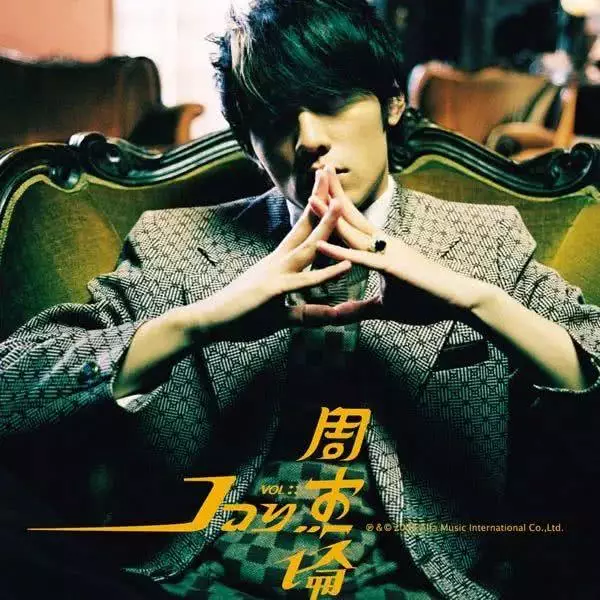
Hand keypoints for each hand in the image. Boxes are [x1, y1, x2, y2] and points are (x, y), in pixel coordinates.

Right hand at [185, 169, 381, 341]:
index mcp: (279, 263)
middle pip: (305, 227)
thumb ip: (306, 313)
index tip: (325, 187)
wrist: (208, 321)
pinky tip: (346, 264)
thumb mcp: (281, 315)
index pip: (300, 229)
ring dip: (325, 225)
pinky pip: (305, 282)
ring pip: (307, 247)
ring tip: (341, 202)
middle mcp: (278, 262)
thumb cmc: (241, 316)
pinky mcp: (274, 291)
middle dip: (318, 200)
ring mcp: (276, 274)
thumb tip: (328, 313)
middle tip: (330, 170)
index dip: (314, 208)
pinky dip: (326, 274)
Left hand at [309, 168, 490, 323]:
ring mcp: (388, 252)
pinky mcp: (392, 267)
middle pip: (352, 216)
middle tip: (315, 172)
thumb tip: (338, 314)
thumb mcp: (385, 308)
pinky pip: (361, 258)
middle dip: (332, 195)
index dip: (336, 206)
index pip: (354, 223)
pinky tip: (321, 244)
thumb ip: (360, 309)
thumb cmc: (426, 301)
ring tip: (310, 197)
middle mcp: (383, 244)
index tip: (320, 190)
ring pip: (353, 231)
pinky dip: (339, 252)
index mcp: (381, 248)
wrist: (459, 300)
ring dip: (330, 215)